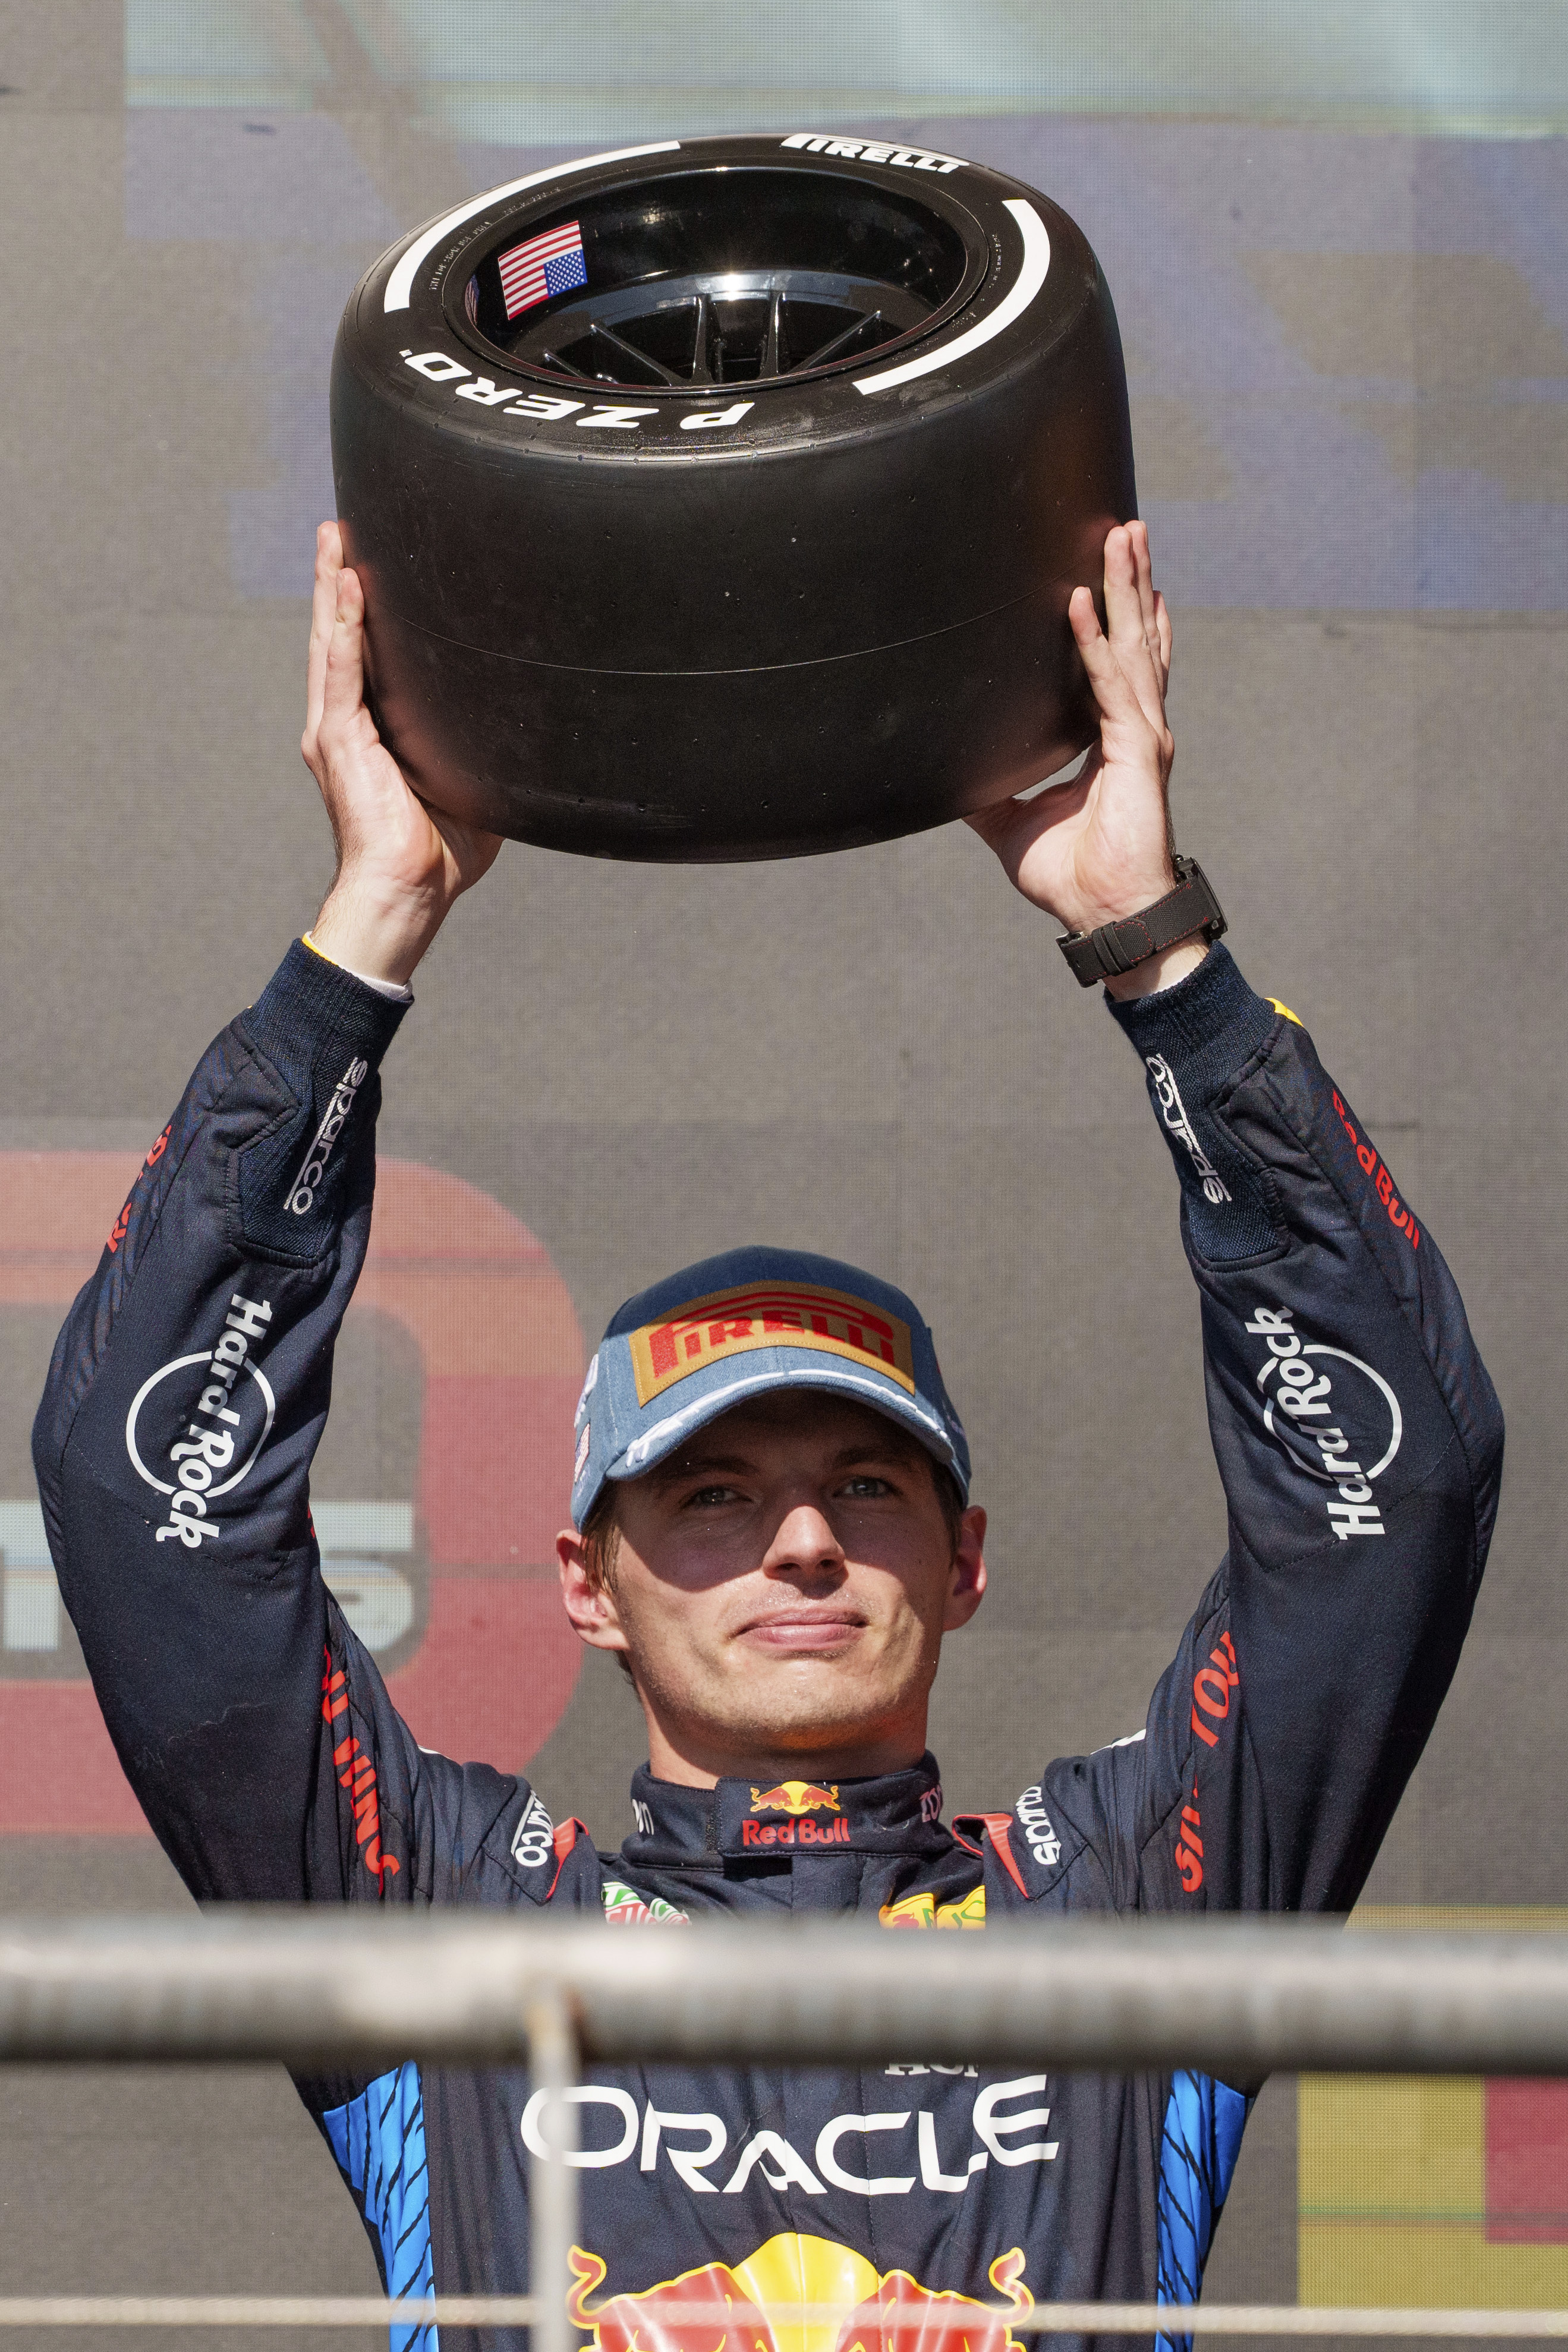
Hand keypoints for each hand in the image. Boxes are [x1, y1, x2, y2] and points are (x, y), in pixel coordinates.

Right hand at [301, 522, 501, 986]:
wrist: (408, 892)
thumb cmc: (438, 853)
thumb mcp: (469, 783)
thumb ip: (483, 747)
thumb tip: (529, 728)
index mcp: (367, 733)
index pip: (361, 656)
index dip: (360, 609)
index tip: (368, 562)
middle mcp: (342, 724)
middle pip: (336, 634)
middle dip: (336, 579)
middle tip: (341, 526)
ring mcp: (335, 730)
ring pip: (330, 639)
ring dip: (332, 584)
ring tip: (336, 535)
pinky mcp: (340, 740)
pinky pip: (341, 668)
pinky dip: (343, 624)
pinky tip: (346, 583)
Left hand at [967, 521, 1203, 999]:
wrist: (1105, 916)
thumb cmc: (1072, 875)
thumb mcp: (1011, 824)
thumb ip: (987, 792)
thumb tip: (949, 771)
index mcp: (1111, 739)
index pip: (1116, 663)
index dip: (1116, 617)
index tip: (1106, 571)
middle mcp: (1133, 728)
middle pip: (1134, 637)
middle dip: (1129, 580)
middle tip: (1124, 526)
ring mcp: (1140, 736)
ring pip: (1134, 645)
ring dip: (1126, 589)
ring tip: (1123, 537)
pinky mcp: (1137, 752)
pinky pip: (1110, 685)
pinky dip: (1095, 643)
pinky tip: (1081, 603)